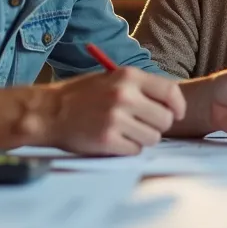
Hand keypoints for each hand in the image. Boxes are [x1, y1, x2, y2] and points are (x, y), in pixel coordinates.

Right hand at [46, 67, 184, 155]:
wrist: (48, 112)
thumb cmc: (82, 95)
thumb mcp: (111, 79)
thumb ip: (140, 87)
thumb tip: (172, 103)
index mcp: (128, 77)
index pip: (170, 92)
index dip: (178, 106)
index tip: (177, 114)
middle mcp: (125, 96)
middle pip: (165, 119)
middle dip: (158, 125)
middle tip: (142, 124)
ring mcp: (116, 119)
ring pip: (153, 138)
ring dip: (143, 138)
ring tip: (125, 131)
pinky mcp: (108, 140)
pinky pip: (136, 150)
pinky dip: (128, 148)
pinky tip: (114, 140)